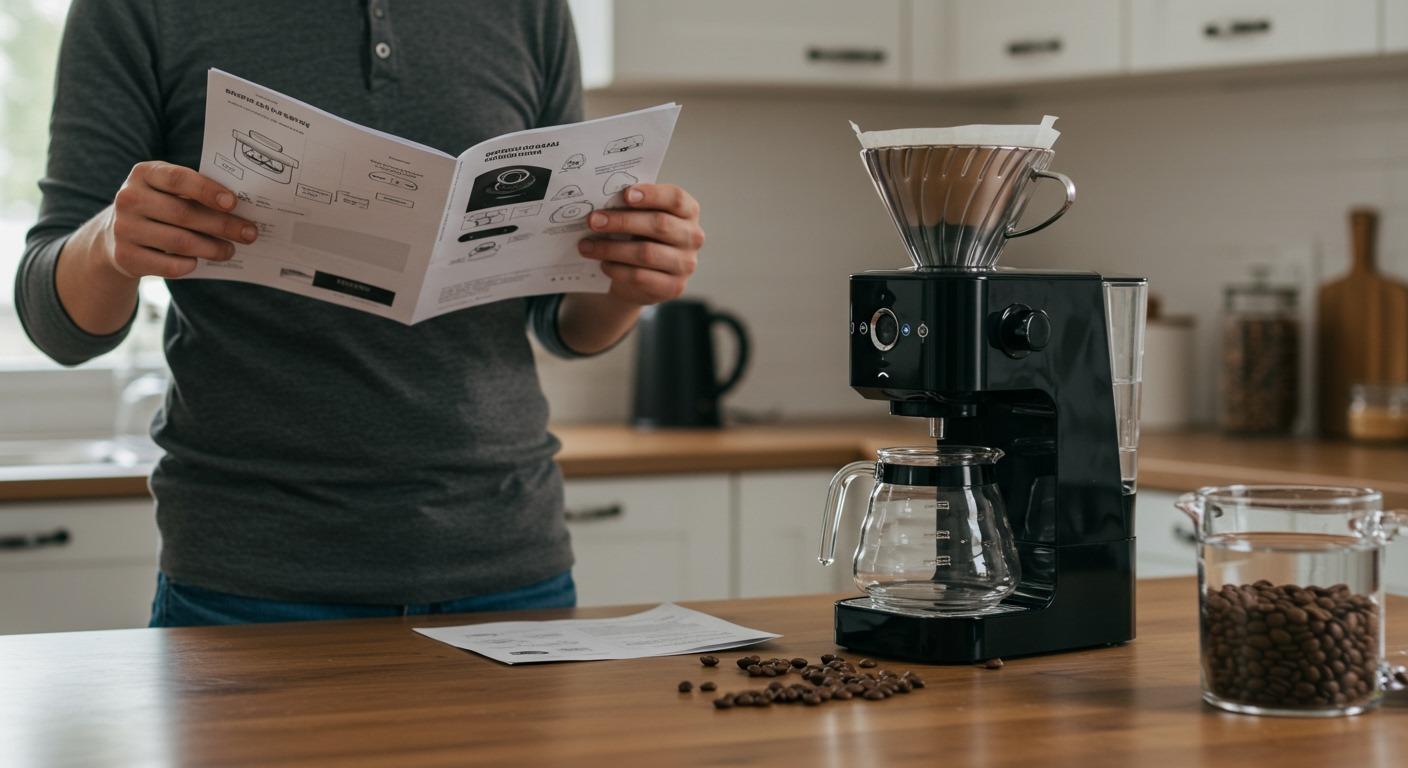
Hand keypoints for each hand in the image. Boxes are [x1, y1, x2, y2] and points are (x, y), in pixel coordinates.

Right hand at [102, 161, 258, 278]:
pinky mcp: (125, 257)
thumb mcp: (168, 190)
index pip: (178, 179)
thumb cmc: (158, 207)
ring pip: (179, 242)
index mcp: (144, 173)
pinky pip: (168, 265)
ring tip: (230, 250)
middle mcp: (129, 198)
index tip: (234, 203)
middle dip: (223, 225)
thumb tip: (240, 210)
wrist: (116, 235)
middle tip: (249, 233)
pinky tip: (199, 262)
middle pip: (184, 214)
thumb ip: (196, 192)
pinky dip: (189, 265)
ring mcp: (124, 228)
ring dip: (212, 248)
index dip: (207, 190)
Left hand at [576, 183, 704, 304]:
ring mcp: (685, 264)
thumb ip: (630, 207)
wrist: (643, 277)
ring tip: (587, 246)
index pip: (676, 199)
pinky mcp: (673, 287)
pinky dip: (617, 269)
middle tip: (593, 220)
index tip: (625, 195)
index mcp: (688, 212)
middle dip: (622, 221)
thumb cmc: (639, 235)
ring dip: (611, 248)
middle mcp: (692, 237)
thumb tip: (601, 201)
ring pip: (646, 253)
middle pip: (659, 225)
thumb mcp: (640, 217)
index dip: (652, 195)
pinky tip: (603, 264)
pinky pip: (640, 277)